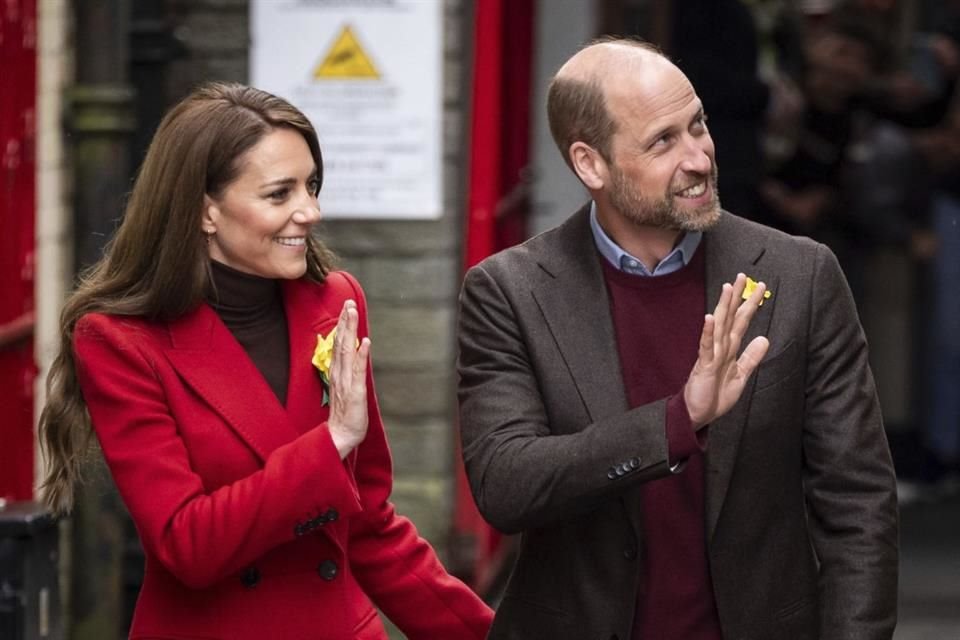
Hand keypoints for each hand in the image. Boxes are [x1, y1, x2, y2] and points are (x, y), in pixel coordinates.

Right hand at [326, 300, 371, 457]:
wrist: (340, 436)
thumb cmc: (344, 414)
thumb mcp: (344, 389)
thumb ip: (347, 372)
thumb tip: (353, 356)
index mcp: (337, 373)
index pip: (338, 344)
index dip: (342, 326)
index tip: (345, 308)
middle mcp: (339, 374)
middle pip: (341, 343)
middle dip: (345, 322)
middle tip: (348, 302)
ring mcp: (346, 382)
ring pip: (347, 352)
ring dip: (350, 331)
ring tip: (352, 313)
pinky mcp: (355, 392)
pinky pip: (358, 371)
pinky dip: (361, 355)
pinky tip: (366, 342)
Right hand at [684, 273, 769, 428]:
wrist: (698, 414)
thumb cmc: (715, 395)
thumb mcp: (741, 376)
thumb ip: (751, 357)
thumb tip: (764, 339)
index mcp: (729, 349)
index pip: (741, 322)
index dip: (750, 305)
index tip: (758, 287)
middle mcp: (720, 347)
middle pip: (730, 317)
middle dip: (736, 297)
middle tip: (742, 276)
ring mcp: (711, 355)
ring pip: (718, 327)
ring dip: (723, 307)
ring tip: (727, 289)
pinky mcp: (704, 366)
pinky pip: (706, 347)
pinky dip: (708, 332)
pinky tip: (710, 318)